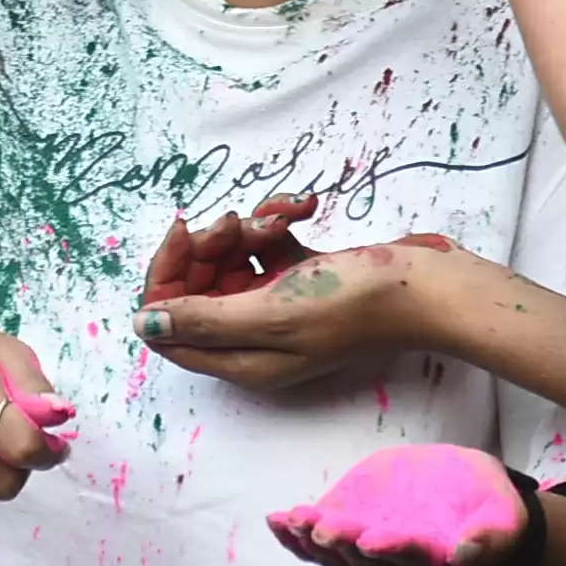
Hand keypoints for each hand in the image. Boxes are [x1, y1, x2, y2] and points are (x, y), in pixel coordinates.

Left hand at [133, 198, 465, 390]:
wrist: (424, 286)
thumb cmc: (352, 304)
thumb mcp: (271, 313)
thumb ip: (204, 320)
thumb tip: (142, 326)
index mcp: (240, 358)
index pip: (170, 325)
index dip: (167, 279)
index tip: (185, 236)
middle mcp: (253, 334)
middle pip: (200, 284)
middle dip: (213, 244)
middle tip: (240, 224)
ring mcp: (279, 302)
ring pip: (234, 256)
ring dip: (251, 225)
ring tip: (282, 217)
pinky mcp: (303, 274)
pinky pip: (269, 241)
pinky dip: (279, 218)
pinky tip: (304, 207)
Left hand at [268, 444, 530, 565]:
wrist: (470, 504)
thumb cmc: (490, 510)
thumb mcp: (502, 517)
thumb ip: (488, 536)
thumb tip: (465, 554)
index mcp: (436, 563)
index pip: (413, 561)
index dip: (393, 551)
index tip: (372, 538)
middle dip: (343, 546)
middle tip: (322, 526)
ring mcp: (371, 555)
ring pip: (339, 561)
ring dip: (312, 543)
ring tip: (291, 519)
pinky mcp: (353, 534)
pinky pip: (320, 546)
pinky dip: (295, 537)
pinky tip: (276, 520)